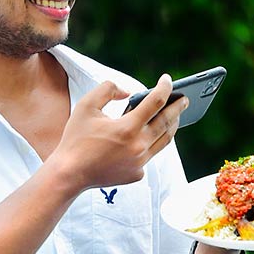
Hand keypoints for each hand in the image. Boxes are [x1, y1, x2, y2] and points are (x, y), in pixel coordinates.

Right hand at [48, 74, 186, 191]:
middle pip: (167, 122)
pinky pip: (150, 156)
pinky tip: (147, 138)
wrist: (69, 174)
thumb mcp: (86, 106)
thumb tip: (128, 92)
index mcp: (127, 127)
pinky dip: (150, 144)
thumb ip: (107, 90)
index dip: (165, 87)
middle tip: (185, 98)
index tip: (168, 79)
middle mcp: (138, 146)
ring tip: (174, 116)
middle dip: (178, 107)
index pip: (155, 101)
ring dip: (171, 126)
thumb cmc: (75, 138)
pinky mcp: (137, 174)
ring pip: (164, 141)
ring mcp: (139, 162)